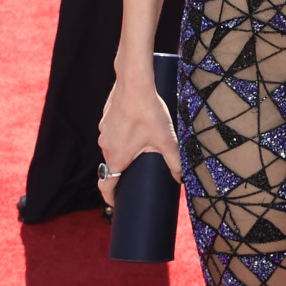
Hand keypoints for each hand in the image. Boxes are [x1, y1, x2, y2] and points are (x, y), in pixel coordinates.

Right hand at [97, 69, 179, 208]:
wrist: (134, 82)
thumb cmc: (148, 112)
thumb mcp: (165, 139)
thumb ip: (174, 161)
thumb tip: (182, 179)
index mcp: (115, 157)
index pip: (106, 186)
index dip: (110, 197)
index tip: (117, 203)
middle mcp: (105, 146)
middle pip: (111, 165)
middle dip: (122, 172)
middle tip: (136, 174)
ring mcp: (104, 131)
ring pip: (112, 147)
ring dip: (123, 150)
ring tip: (140, 148)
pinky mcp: (106, 117)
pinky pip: (113, 132)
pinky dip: (121, 134)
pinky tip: (136, 127)